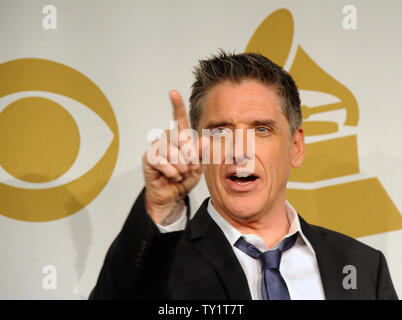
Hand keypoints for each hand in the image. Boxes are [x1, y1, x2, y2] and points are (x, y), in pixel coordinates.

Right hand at [143, 90, 207, 224]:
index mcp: (180, 139)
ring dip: (180, 167)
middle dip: (189, 157)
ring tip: (179, 174)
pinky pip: (162, 161)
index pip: (179, 120)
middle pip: (181, 139)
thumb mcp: (197, 167)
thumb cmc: (184, 180)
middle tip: (188, 169)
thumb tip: (203, 140)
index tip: (173, 93)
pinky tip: (171, 176)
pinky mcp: (149, 158)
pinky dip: (171, 172)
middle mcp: (167, 140)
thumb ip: (200, 154)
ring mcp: (157, 148)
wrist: (173, 196)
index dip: (177, 106)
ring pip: (172, 151)